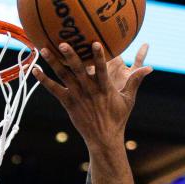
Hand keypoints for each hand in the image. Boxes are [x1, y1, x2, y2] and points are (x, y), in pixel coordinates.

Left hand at [33, 42, 151, 150]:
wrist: (104, 140)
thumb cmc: (117, 119)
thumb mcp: (128, 100)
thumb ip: (135, 82)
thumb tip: (149, 68)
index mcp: (104, 89)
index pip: (101, 69)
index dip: (98, 56)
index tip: (95, 43)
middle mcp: (89, 91)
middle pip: (78, 71)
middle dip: (71, 56)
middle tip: (63, 43)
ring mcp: (77, 97)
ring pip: (64, 77)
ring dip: (53, 63)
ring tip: (44, 49)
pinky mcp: (68, 104)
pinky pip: (54, 90)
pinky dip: (44, 80)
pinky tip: (35, 70)